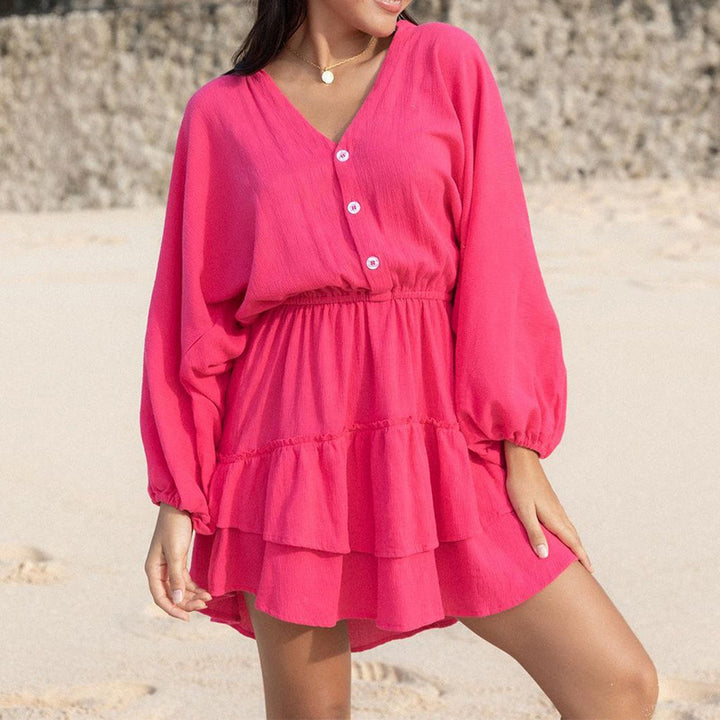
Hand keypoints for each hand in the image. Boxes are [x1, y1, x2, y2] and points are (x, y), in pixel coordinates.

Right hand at [144, 503, 212, 620]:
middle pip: (171, 595)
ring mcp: (169, 565)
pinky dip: (194, 586)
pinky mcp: (179, 559)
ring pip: (179, 588)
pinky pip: (185, 579)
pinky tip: (206, 591)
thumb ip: (176, 577)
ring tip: (208, 598)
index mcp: (152, 569)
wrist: (181, 504)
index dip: (173, 610)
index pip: (160, 597)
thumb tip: (176, 600)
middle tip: (205, 604)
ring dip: (192, 595)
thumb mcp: (176, 552)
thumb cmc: (175, 525)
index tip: (187, 618)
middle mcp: (159, 570)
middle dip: (187, 602)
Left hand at [503, 441, 593, 573]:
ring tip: (577, 554)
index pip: (572, 542)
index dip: (581, 557)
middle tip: (588, 568)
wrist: (522, 462)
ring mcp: (556, 506)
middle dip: (581, 552)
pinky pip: (564, 522)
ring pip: (570, 528)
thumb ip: (534, 533)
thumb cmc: (520, 486)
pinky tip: (562, 533)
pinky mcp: (551, 501)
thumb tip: (545, 556)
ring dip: (575, 542)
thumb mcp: (524, 511)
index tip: (591, 571)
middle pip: (574, 536)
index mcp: (554, 518)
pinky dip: (568, 532)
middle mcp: (559, 513)